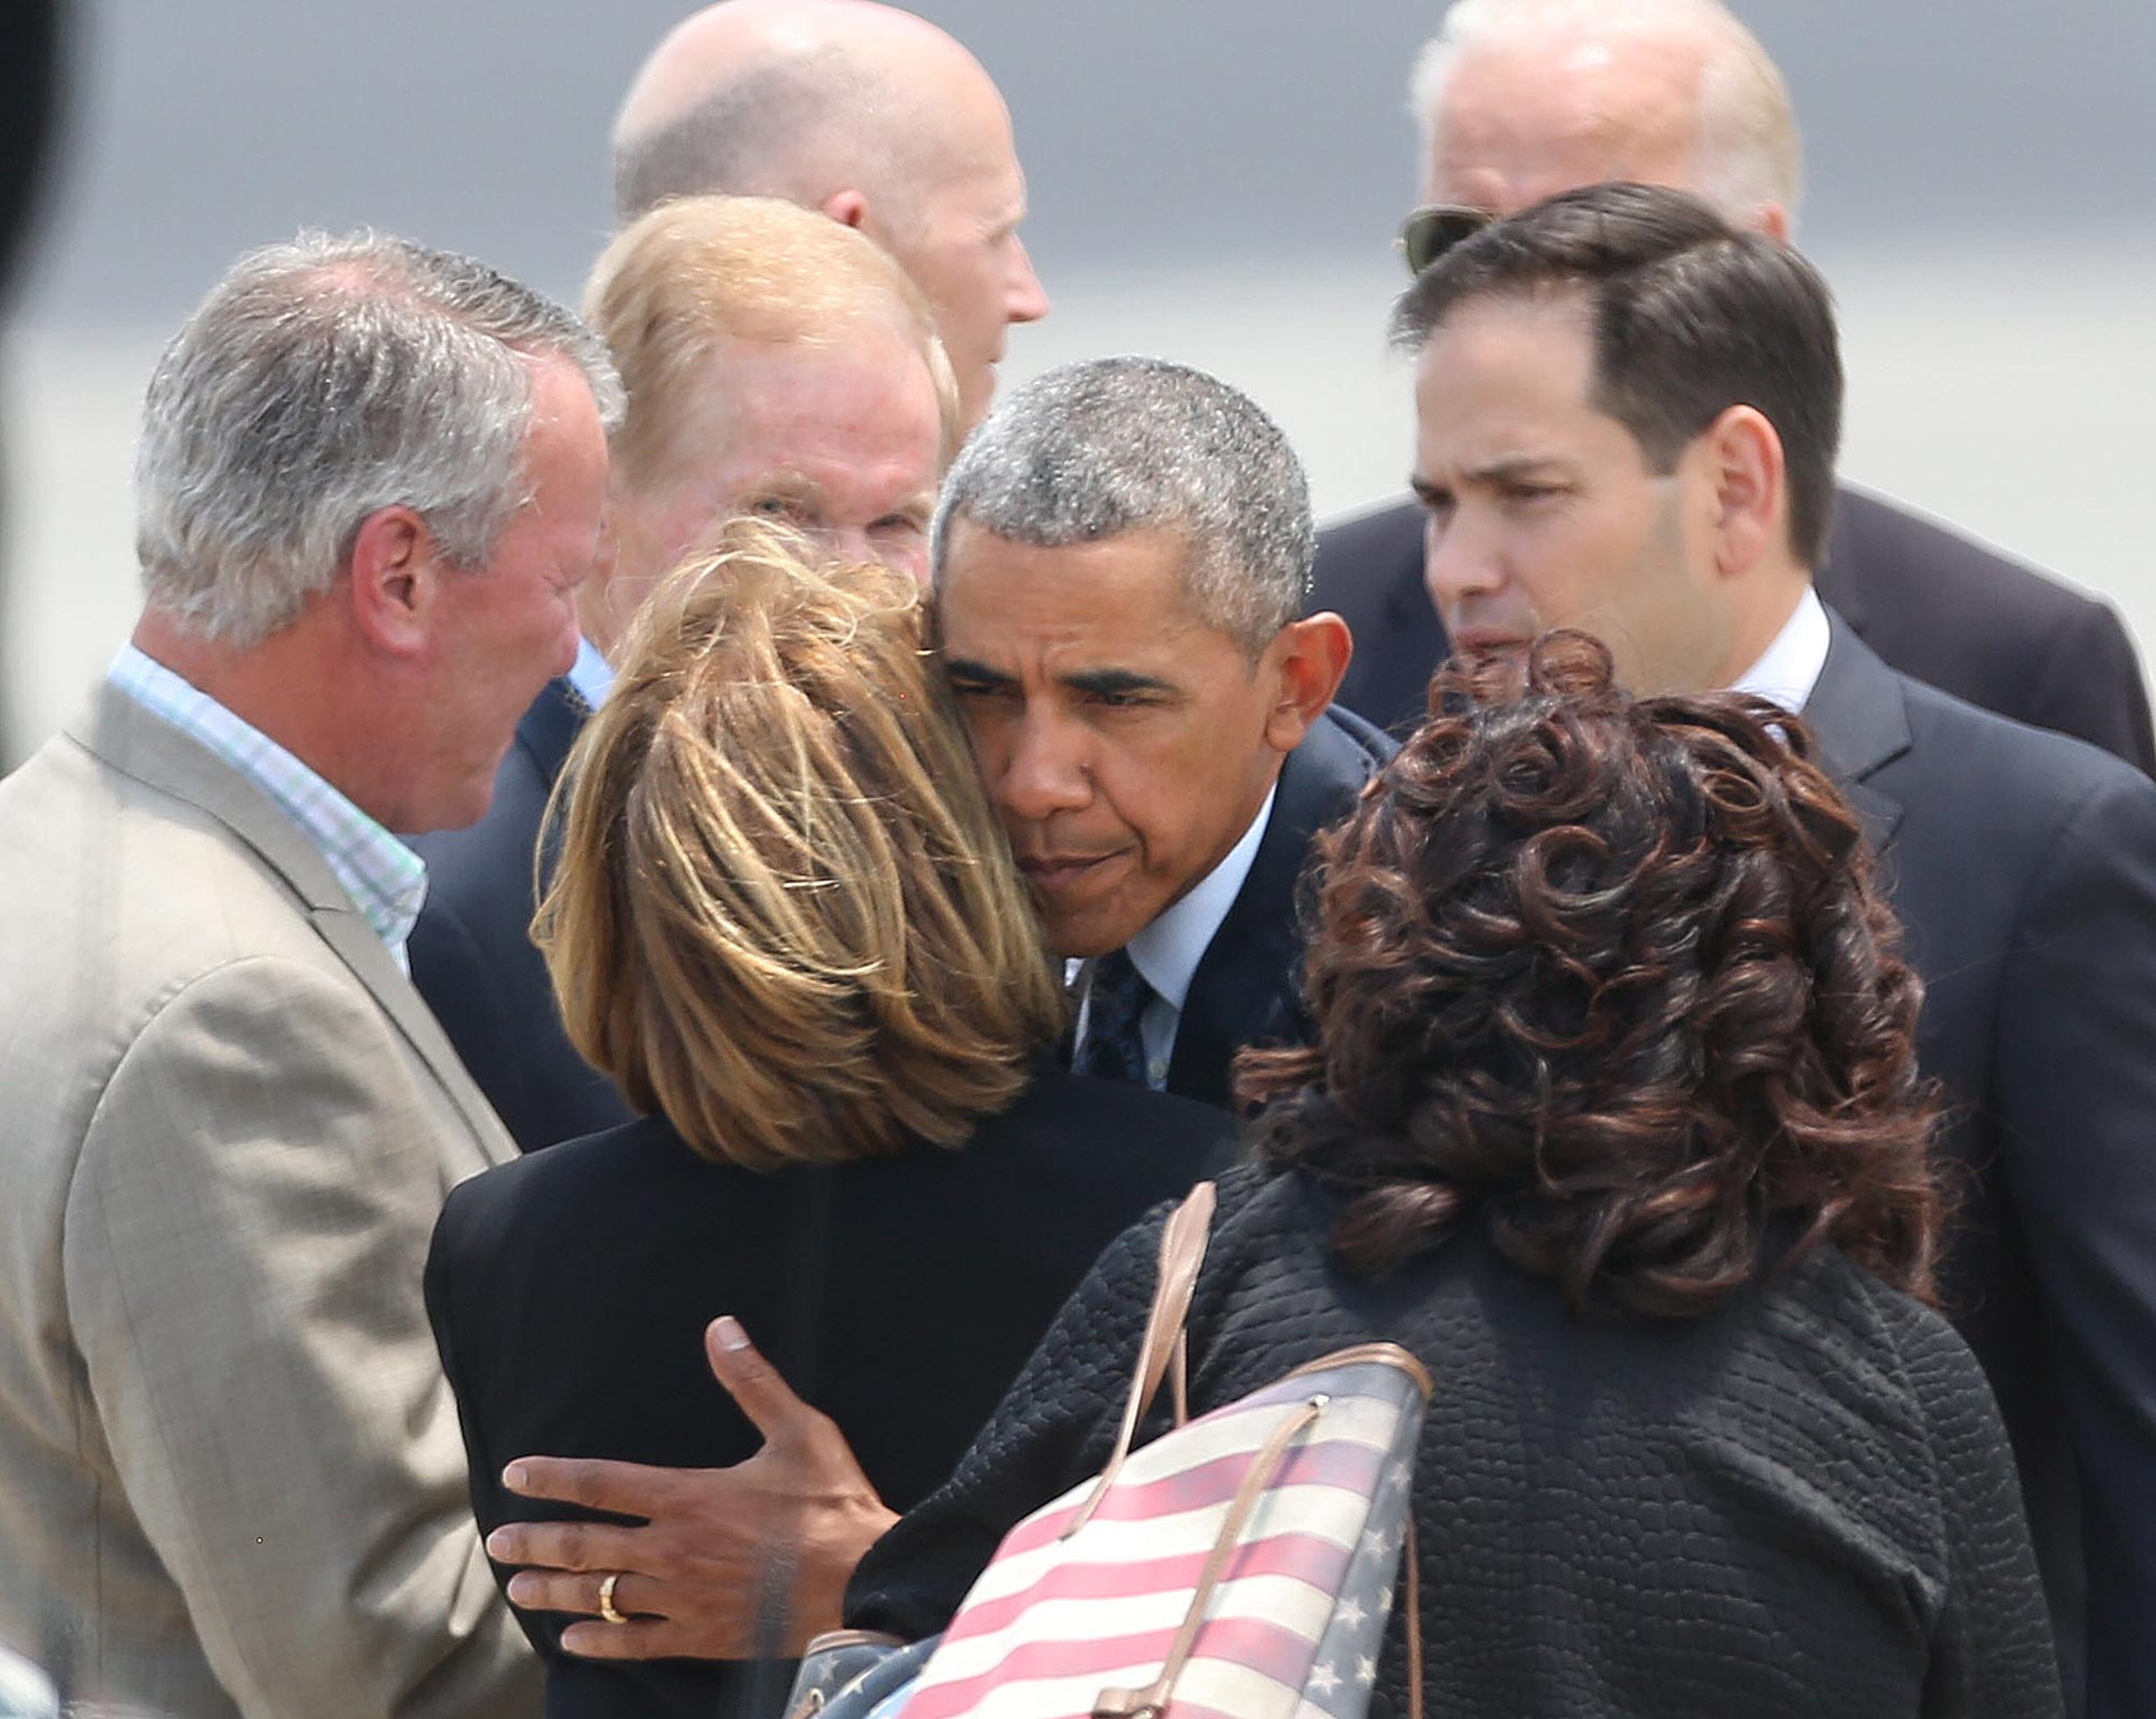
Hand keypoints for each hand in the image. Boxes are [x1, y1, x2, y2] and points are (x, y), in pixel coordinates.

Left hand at [484, 1315, 899, 1659]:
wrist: (860, 1579)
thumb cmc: (831, 1503)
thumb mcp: (799, 1430)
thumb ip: (752, 1381)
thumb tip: (721, 1328)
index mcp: (689, 1496)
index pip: (602, 1484)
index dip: (554, 1479)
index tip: (515, 1476)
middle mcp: (673, 1549)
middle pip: (584, 1547)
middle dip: (536, 1542)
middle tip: (498, 1543)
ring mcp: (683, 1597)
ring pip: (600, 1596)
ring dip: (554, 1591)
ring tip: (519, 1588)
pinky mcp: (701, 1634)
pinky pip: (636, 1641)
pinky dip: (600, 1641)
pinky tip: (573, 1641)